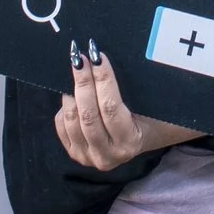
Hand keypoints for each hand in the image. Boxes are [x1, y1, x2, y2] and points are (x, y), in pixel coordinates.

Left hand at [53, 41, 200, 169]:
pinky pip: (62, 125)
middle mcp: (107, 155)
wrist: (143, 139)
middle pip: (88, 114)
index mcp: (129, 142)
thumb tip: (104, 61)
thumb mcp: (149, 107)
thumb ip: (131, 91)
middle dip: (83, 82)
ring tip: (76, 70)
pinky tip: (72, 91)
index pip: (111, 108)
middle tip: (80, 58)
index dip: (103, 80)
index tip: (97, 56)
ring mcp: (88, 157)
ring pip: (72, 119)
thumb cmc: (151, 118)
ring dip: (71, 91)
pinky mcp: (75, 153)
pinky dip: (65, 106)